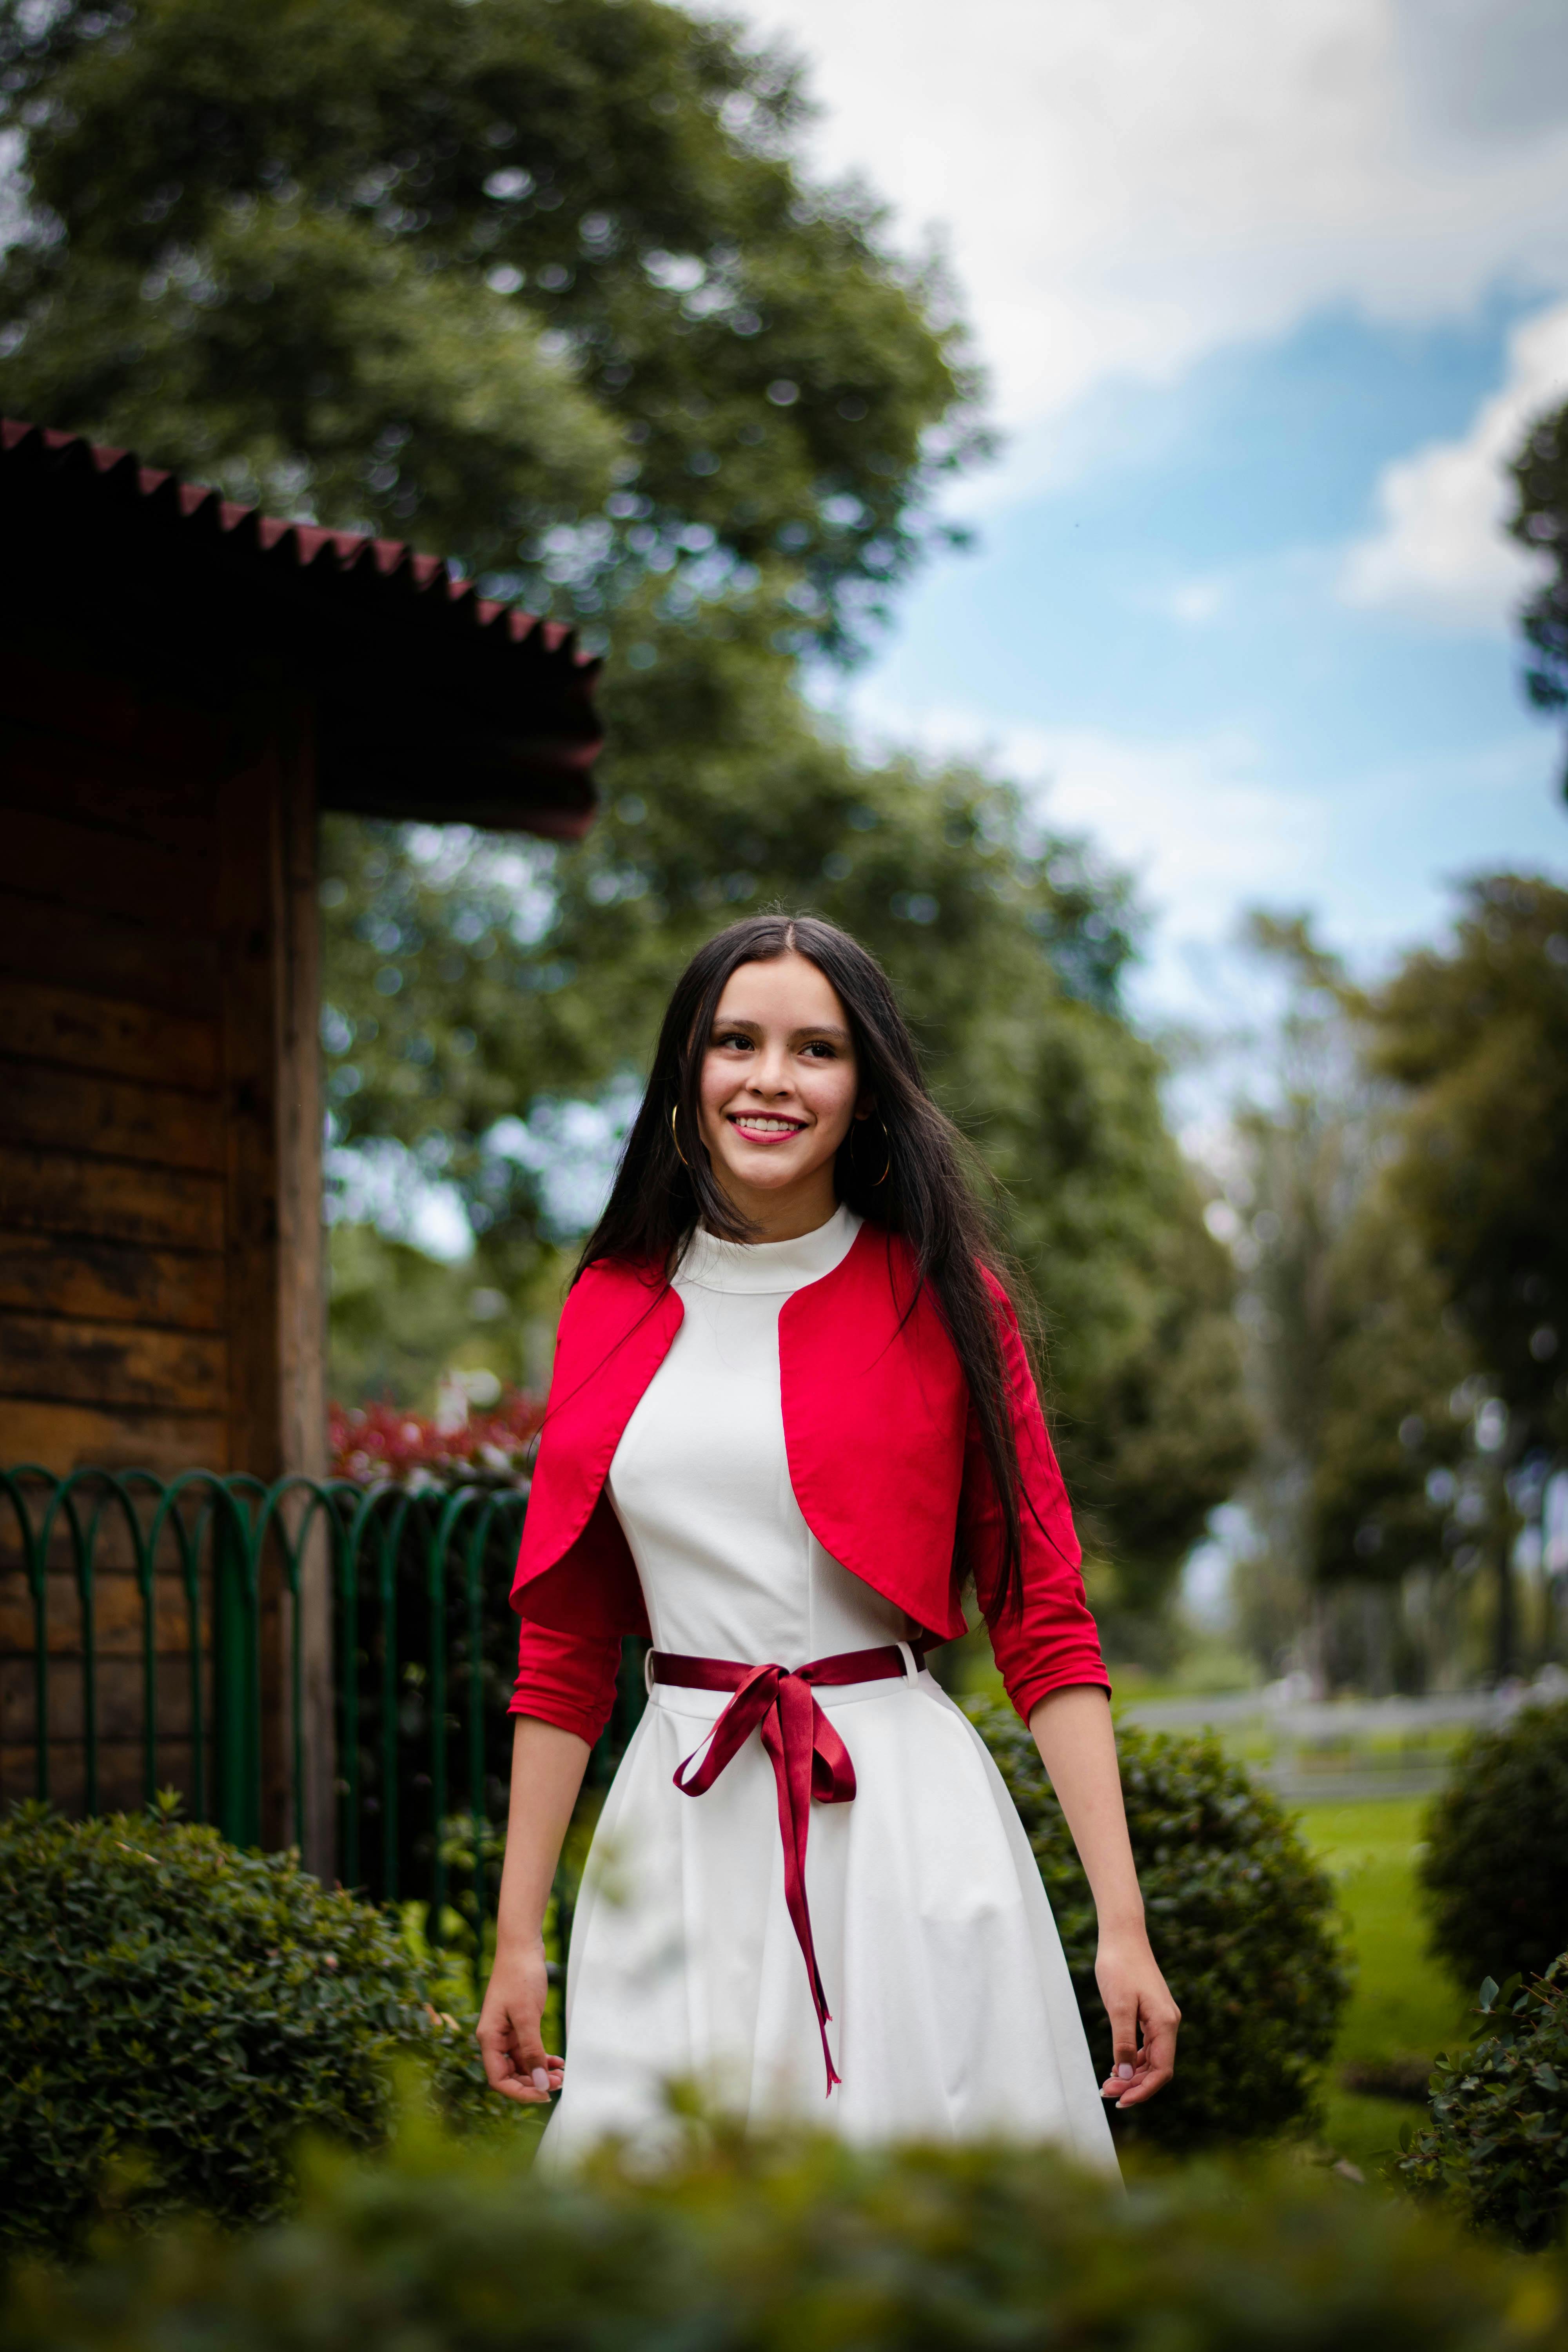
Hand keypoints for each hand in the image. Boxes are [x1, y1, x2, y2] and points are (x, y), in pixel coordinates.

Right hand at [475, 1936, 563, 2103]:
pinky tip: (558, 2061)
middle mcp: (495, 2038)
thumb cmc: (521, 1977)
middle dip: (534, 2083)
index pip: (499, 2079)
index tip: (544, 2094)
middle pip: (511, 2074)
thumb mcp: (527, 2016)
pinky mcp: (518, 2024)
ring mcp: (506, 2032)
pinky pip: (528, 2050)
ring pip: (522, 2063)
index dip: (520, 2092)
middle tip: (559, 2084)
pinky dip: (542, 2057)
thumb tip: (540, 2083)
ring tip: (562, 2075)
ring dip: (540, 2072)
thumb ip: (532, 2051)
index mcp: (489, 2038)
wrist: (522, 1947)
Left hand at [1094, 1931, 1179, 2107]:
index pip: (1161, 2070)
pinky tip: (1117, 2066)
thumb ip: (1124, 2043)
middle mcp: (1169, 2023)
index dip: (1143, 2090)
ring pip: (1152, 2058)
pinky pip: (1148, 2046)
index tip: (1120, 2101)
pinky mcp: (1152, 2013)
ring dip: (1133, 2075)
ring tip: (1108, 2083)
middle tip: (1106, 2092)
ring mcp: (1161, 2018)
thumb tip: (1126, 2077)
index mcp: (1165, 2023)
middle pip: (1157, 2068)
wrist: (1122, 1936)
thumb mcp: (1118, 2007)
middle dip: (1134, 2084)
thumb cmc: (1119, 1967)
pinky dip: (1134, 2059)